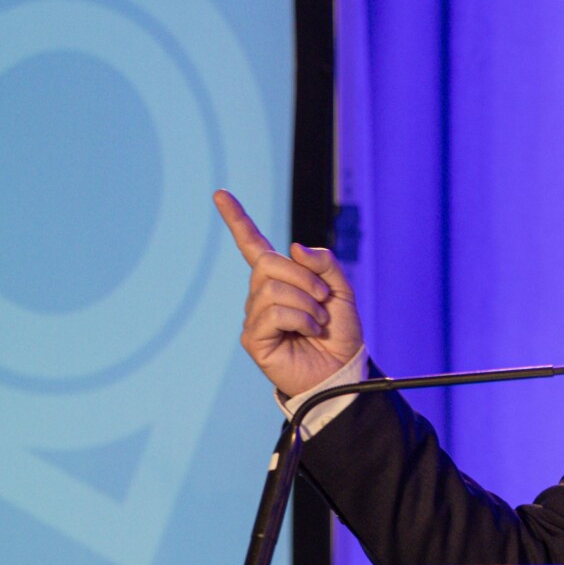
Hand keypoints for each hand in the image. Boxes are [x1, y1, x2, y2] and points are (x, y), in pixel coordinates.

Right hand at [217, 189, 362, 398]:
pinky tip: (309, 332)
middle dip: (304, 278)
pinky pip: (273, 312)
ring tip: (318, 322)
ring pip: (273, 288)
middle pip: (268, 263)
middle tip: (323, 301)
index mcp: (280, 279)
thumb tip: (292, 248)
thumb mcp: (341, 291)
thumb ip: (323, 264)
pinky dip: (300, 318)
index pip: (253, 245)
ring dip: (306, 303)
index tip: (220, 194)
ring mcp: (255, 317)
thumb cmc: (340, 334)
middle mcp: (261, 295)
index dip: (237, 220)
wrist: (342, 370)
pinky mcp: (254, 338)